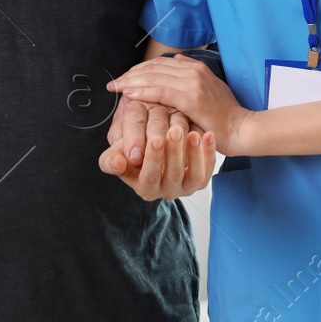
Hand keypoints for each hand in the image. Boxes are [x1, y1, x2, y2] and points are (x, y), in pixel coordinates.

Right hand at [99, 97, 216, 199]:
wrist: (153, 148)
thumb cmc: (133, 151)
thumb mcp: (117, 154)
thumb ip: (111, 160)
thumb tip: (118, 163)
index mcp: (144, 188)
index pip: (149, 177)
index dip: (153, 158)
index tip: (155, 138)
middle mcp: (166, 191)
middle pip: (173, 175)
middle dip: (174, 152)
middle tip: (175, 129)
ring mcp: (185, 187)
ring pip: (194, 175)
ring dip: (194, 154)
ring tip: (193, 133)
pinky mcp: (200, 180)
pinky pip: (208, 169)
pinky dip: (209, 153)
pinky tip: (208, 134)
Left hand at [107, 54, 251, 155]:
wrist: (241, 128)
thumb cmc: (225, 115)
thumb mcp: (210, 89)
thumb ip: (193, 75)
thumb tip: (178, 60)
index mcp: (196, 68)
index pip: (160, 63)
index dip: (139, 69)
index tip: (124, 78)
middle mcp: (193, 70)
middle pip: (153, 67)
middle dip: (131, 74)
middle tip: (114, 84)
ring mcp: (192, 82)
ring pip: (153, 77)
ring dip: (131, 82)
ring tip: (116, 88)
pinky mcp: (191, 97)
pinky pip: (160, 91)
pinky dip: (143, 92)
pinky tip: (129, 95)